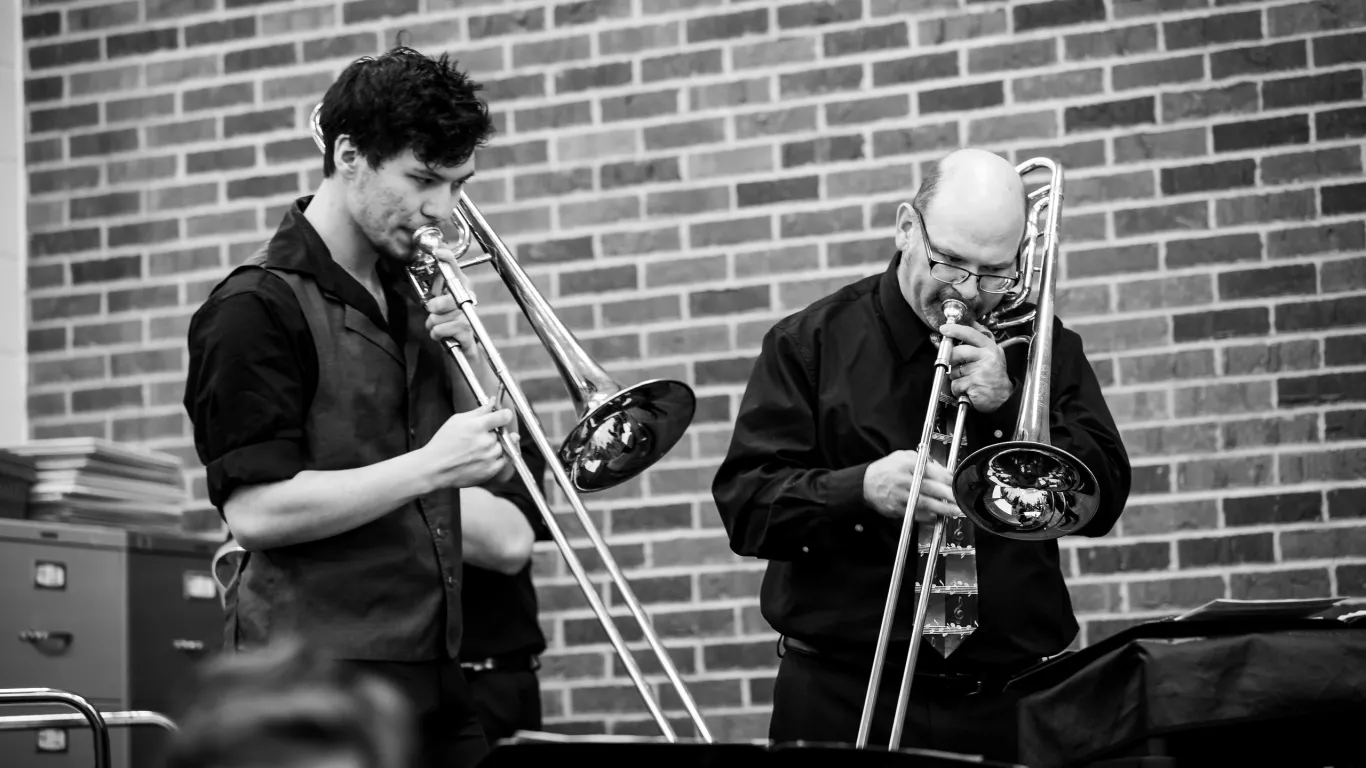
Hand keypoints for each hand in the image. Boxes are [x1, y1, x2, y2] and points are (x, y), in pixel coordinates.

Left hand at [423, 248, 501, 404]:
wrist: (463, 357)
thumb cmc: (450, 331)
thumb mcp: (439, 310)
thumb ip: (434, 296)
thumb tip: (424, 285)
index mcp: (462, 292)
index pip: (456, 272)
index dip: (448, 261)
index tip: (439, 251)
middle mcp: (469, 302)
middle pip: (449, 296)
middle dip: (435, 305)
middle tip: (432, 311)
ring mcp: (470, 319)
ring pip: (444, 314)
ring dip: (434, 323)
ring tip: (435, 328)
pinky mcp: (469, 335)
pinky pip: (448, 329)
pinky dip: (438, 334)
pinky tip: (439, 337)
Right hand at [423, 401, 514, 489]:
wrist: (434, 468)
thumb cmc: (443, 444)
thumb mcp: (457, 420)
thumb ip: (479, 411)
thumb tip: (494, 402)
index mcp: (477, 426)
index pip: (504, 416)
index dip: (505, 414)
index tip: (504, 415)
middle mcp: (486, 442)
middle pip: (502, 432)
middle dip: (494, 432)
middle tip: (479, 436)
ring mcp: (489, 457)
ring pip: (503, 446)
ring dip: (495, 445)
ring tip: (477, 449)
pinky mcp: (490, 470)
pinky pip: (503, 461)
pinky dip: (496, 458)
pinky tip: (482, 457)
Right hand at [862, 450, 959, 523]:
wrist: (866, 483)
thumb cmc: (886, 469)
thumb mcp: (903, 456)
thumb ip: (924, 460)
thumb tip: (942, 469)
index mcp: (907, 463)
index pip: (932, 470)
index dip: (947, 478)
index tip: (956, 482)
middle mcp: (903, 479)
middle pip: (930, 487)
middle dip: (948, 494)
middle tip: (960, 499)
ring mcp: (900, 495)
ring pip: (924, 503)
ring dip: (941, 508)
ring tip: (954, 511)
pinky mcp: (896, 508)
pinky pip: (915, 513)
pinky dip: (927, 516)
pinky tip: (937, 516)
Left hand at [942, 319, 1011, 412]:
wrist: (1004, 396)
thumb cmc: (995, 375)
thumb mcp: (992, 354)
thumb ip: (979, 341)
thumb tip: (966, 326)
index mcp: (990, 348)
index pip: (970, 334)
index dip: (955, 330)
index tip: (945, 329)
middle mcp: (987, 357)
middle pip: (958, 352)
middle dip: (951, 359)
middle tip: (955, 365)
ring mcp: (981, 370)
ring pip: (954, 370)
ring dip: (956, 377)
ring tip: (968, 379)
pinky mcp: (974, 383)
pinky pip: (955, 384)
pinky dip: (957, 389)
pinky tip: (967, 388)